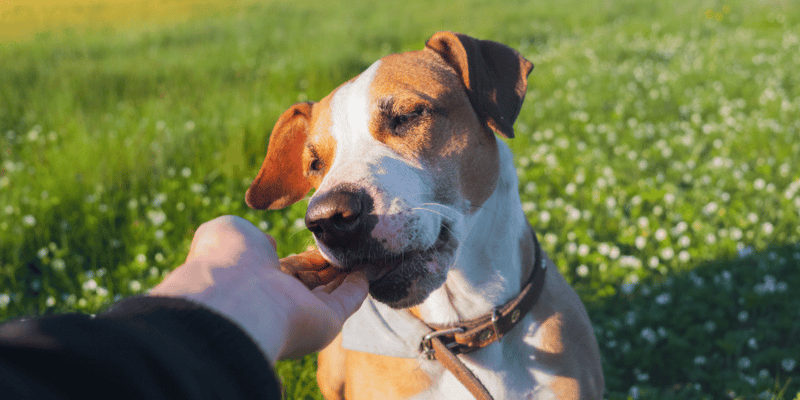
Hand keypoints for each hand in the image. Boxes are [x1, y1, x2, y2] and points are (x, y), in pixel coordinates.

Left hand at [149, 215, 368, 361]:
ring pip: (333, 290)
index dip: (306, 256)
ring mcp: (304, 313)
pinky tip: (374, 266)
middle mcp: (280, 300)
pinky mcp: (327, 323)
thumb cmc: (227, 261)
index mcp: (255, 280)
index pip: (287, 269)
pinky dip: (362, 283)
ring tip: (371, 249)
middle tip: (354, 242)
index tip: (325, 238)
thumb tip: (270, 245)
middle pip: (314, 280)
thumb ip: (251, 236)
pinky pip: (348, 300)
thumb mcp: (230, 232)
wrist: (234, 298)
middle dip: (333, 263)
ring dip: (351, 271)